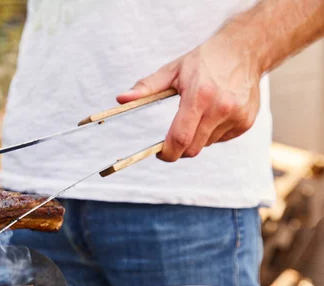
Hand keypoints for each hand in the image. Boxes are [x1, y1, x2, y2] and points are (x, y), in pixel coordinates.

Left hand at [116, 34, 261, 161]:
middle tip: (173, 138)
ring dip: (197, 138)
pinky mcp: (246, 121)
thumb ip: (146, 87)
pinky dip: (212, 133)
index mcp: (200, 96)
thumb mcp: (173, 70)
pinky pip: (221, 139)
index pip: (180, 137)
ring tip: (198, 114)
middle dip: (179, 148)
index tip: (160, 153)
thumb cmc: (205, 60)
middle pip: (193, 148)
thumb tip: (121, 99)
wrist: (244, 50)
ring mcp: (237, 116)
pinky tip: (214, 113)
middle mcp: (221, 108)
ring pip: (207, 144)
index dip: (167, 152)